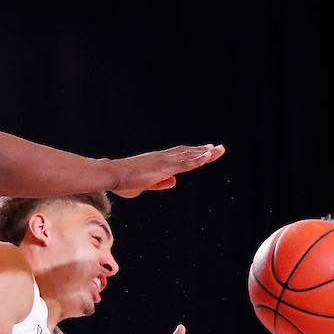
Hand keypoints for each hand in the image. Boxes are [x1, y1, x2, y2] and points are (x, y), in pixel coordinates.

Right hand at [111, 144, 225, 196]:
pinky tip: (208, 156)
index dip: (193, 153)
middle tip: (219, 148)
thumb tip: (174, 182)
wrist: (113, 175)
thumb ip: (160, 183)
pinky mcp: (164, 168)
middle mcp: (163, 158)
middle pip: (188, 153)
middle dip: (204, 151)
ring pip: (189, 156)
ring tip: (219, 150)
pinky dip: (197, 159)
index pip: (179, 156)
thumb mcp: (145, 185)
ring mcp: (165, 161)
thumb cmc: (123, 181)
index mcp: (158, 162)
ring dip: (205, 153)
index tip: (205, 150)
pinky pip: (185, 163)